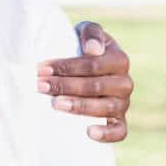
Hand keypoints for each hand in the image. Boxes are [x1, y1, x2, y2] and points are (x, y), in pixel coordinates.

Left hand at [37, 21, 132, 142]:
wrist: (88, 68)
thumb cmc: (82, 47)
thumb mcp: (86, 31)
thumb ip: (91, 32)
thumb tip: (93, 49)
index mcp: (119, 60)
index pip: (93, 64)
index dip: (67, 67)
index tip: (42, 69)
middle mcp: (124, 82)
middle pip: (95, 86)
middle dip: (65, 86)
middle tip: (41, 86)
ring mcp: (123, 103)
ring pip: (105, 108)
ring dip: (79, 106)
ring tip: (55, 104)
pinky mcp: (119, 121)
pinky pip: (119, 132)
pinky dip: (107, 134)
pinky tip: (88, 132)